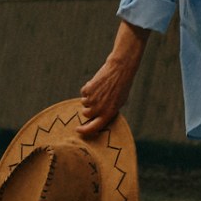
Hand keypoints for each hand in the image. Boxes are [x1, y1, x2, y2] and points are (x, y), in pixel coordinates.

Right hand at [77, 21, 148, 135]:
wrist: (120, 70)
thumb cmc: (121, 86)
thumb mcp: (118, 103)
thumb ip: (108, 112)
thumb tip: (96, 118)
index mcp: (109, 114)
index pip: (94, 128)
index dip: (85, 130)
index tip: (78, 129)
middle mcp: (99, 109)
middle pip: (86, 113)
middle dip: (88, 108)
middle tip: (95, 100)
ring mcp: (93, 99)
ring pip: (84, 102)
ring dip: (89, 97)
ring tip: (100, 89)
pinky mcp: (88, 90)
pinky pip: (83, 92)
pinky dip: (88, 88)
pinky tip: (98, 83)